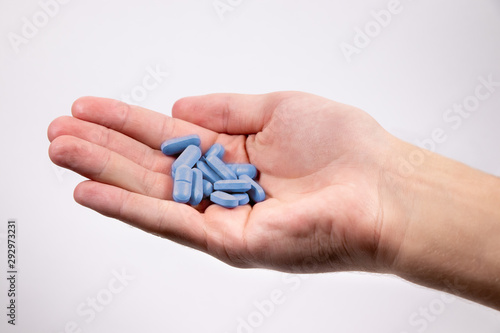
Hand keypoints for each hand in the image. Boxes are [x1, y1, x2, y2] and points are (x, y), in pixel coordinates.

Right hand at [48, 92, 401, 272]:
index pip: (168, 138)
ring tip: (60, 151)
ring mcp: (223, 217)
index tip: (89, 109)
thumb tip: (178, 107)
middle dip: (102, 148)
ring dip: (103, 172)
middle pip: (151, 167)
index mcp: (233, 156)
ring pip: (152, 194)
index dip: (127, 123)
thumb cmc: (343, 146)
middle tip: (57, 131)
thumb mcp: (276, 108)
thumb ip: (225, 109)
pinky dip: (129, 207)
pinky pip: (171, 222)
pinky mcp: (230, 241)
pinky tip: (91, 191)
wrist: (385, 188)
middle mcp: (223, 188)